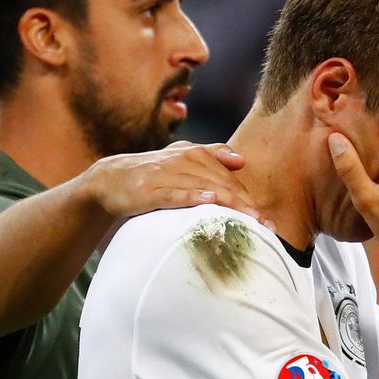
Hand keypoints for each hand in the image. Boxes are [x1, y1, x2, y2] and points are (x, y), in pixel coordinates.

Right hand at [83, 141, 261, 220]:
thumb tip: (241, 160)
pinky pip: (174, 194)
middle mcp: (183, 160)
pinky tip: (209, 202)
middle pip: (221, 184)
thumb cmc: (152, 173)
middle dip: (245, 205)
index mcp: (194, 153)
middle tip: (265, 225)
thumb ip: (211, 154)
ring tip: (249, 219)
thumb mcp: (181, 158)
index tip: (267, 220)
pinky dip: (192, 196)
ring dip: (229, 204)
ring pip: (204, 188)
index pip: (228, 178)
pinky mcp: (149, 190)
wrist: (110, 179)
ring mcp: (166, 175)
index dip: (248, 198)